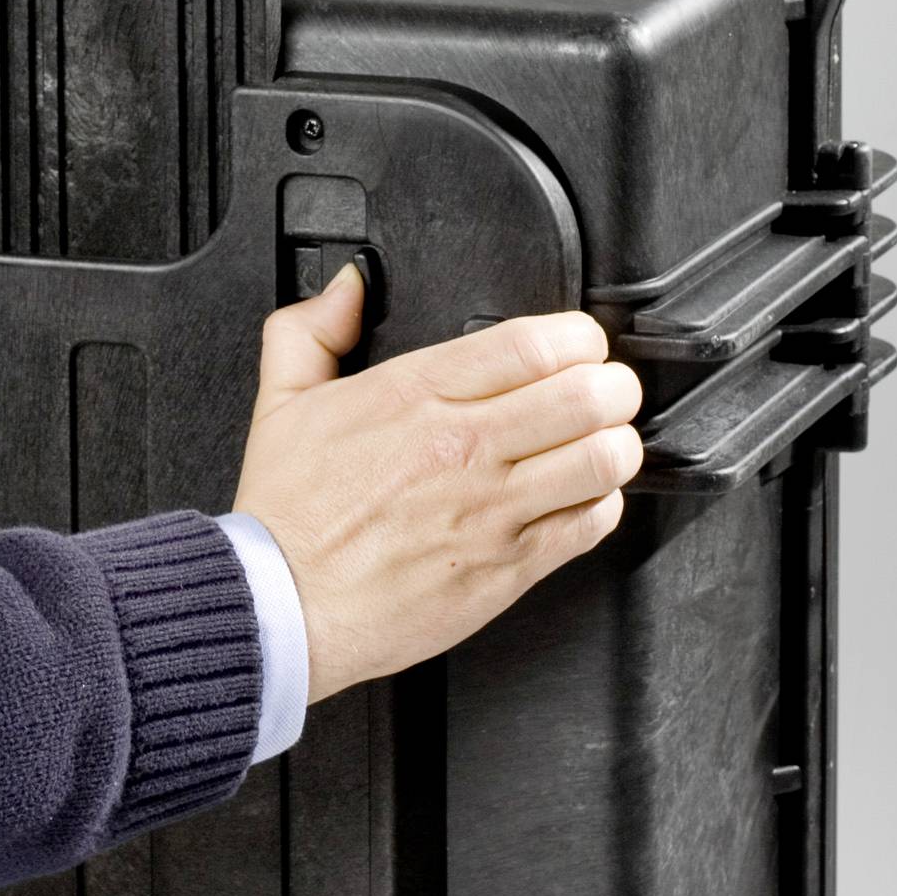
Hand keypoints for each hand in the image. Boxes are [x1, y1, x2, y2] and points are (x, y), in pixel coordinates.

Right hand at [234, 269, 644, 703]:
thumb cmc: (287, 514)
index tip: (577, 343)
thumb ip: (313, 328)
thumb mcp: (280, 400)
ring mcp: (492, 510)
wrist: (281, 609)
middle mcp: (463, 447)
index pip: (533, 343)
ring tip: (601, 441)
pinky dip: (602, 503)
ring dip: (616, 443)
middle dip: (611, 385)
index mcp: (415, 395)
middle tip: (603, 390)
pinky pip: (591, 523)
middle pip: (587, 394)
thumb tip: (347, 286)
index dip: (577, 335)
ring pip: (604, 458)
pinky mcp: (508, 567)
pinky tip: (580, 497)